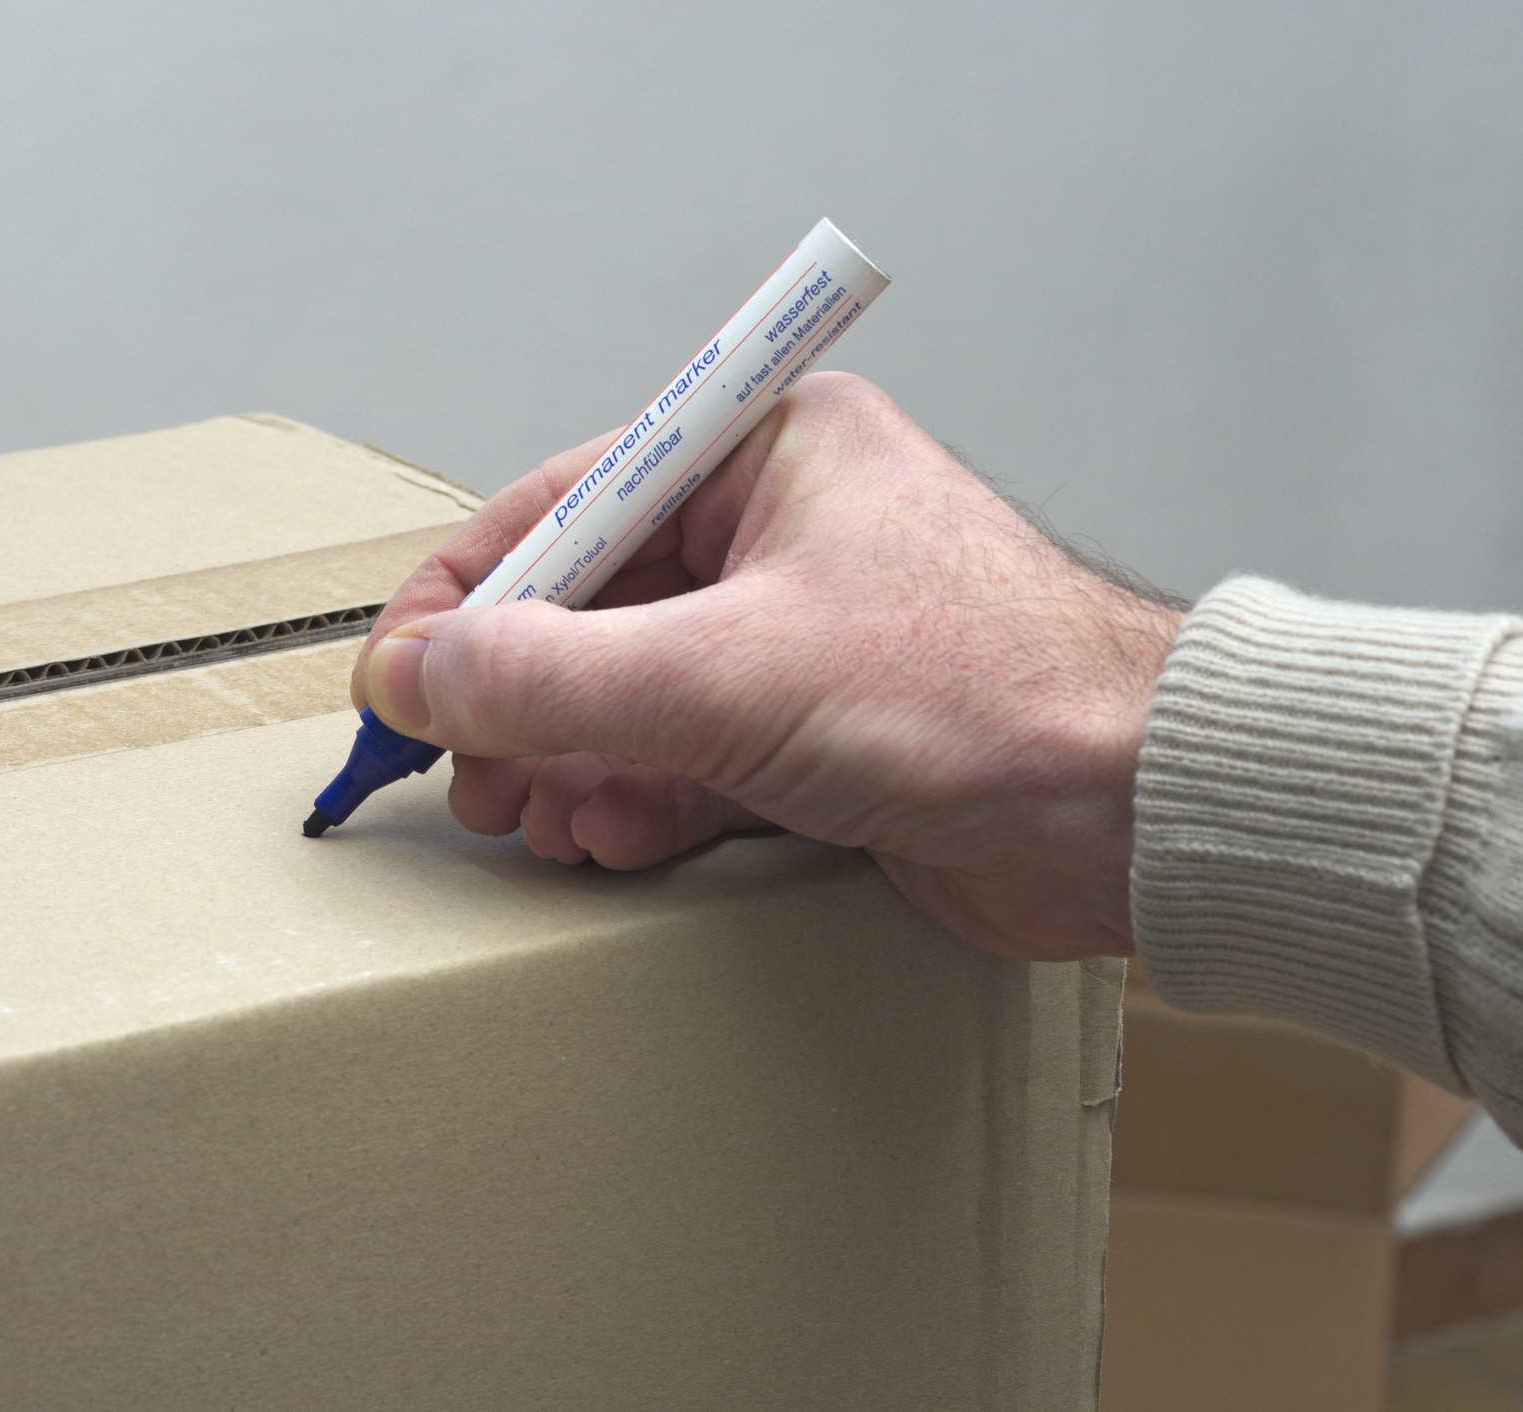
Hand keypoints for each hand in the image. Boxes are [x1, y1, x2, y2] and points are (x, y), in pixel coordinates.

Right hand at [350, 373, 1180, 961]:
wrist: (1141, 815)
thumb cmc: (980, 695)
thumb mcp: (730, 674)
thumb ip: (555, 676)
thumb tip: (415, 673)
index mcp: (767, 452)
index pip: (566, 504)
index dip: (466, 593)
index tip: (393, 676)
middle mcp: (780, 532)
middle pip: (590, 609)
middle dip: (517, 700)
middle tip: (464, 775)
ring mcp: (799, 638)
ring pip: (631, 695)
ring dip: (569, 764)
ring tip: (530, 821)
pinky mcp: (819, 736)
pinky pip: (686, 759)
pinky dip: (636, 802)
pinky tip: (604, 842)